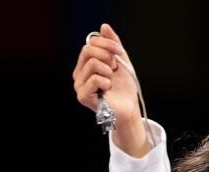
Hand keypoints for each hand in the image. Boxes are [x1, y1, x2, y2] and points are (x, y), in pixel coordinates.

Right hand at [72, 23, 147, 154]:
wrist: (129, 107)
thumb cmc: (124, 86)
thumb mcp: (120, 59)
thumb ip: (112, 43)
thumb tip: (103, 26)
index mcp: (85, 64)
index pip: (90, 43)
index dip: (107, 43)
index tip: (119, 52)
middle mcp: (79, 73)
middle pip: (88, 50)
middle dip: (107, 56)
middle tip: (115, 68)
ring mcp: (79, 85)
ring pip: (92, 63)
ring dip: (108, 71)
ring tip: (111, 80)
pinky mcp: (82, 96)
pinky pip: (94, 79)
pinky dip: (106, 82)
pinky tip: (108, 89)